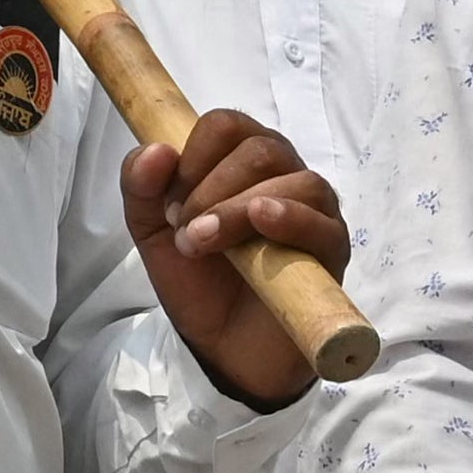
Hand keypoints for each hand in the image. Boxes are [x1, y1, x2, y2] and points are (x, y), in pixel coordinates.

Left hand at [122, 107, 351, 408]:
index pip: (227, 125)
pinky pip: (322, 221)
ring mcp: (313, 211)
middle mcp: (284, 176)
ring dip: (239, 207)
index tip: (169, 204)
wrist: (223, 348)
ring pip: (294, 179)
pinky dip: (291, 216)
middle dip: (213, 186)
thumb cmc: (198, 282)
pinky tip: (261, 221)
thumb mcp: (152, 233)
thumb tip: (156, 150)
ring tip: (205, 242)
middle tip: (185, 231)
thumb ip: (141, 188)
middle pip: (261, 147)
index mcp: (241, 162)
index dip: (193, 155)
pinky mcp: (331, 250)